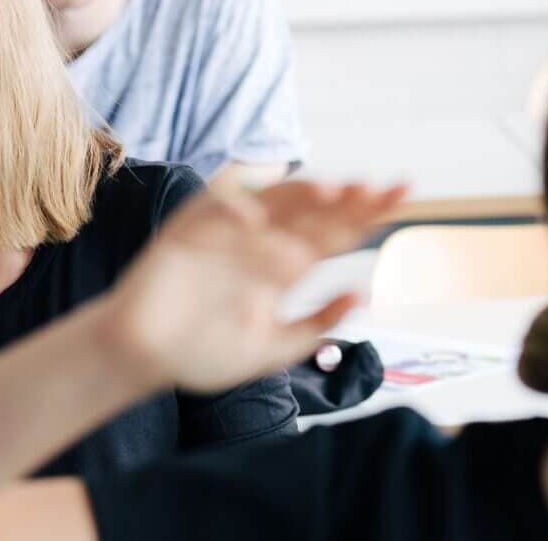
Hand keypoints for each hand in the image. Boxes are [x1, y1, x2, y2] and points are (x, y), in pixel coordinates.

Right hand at [102, 180, 405, 393]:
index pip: (334, 231)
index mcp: (285, 263)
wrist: (144, 359)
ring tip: (332, 194)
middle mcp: (262, 240)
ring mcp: (227, 231)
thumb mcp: (272, 349)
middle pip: (312, 210)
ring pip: (271, 202)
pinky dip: (236, 210)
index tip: (403, 195)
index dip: (368, 213)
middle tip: (378, 190)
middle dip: (345, 199)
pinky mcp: (188, 230)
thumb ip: (315, 326)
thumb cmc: (204, 351)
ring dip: (300, 195)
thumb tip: (363, 295)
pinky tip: (258, 218)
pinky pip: (214, 209)